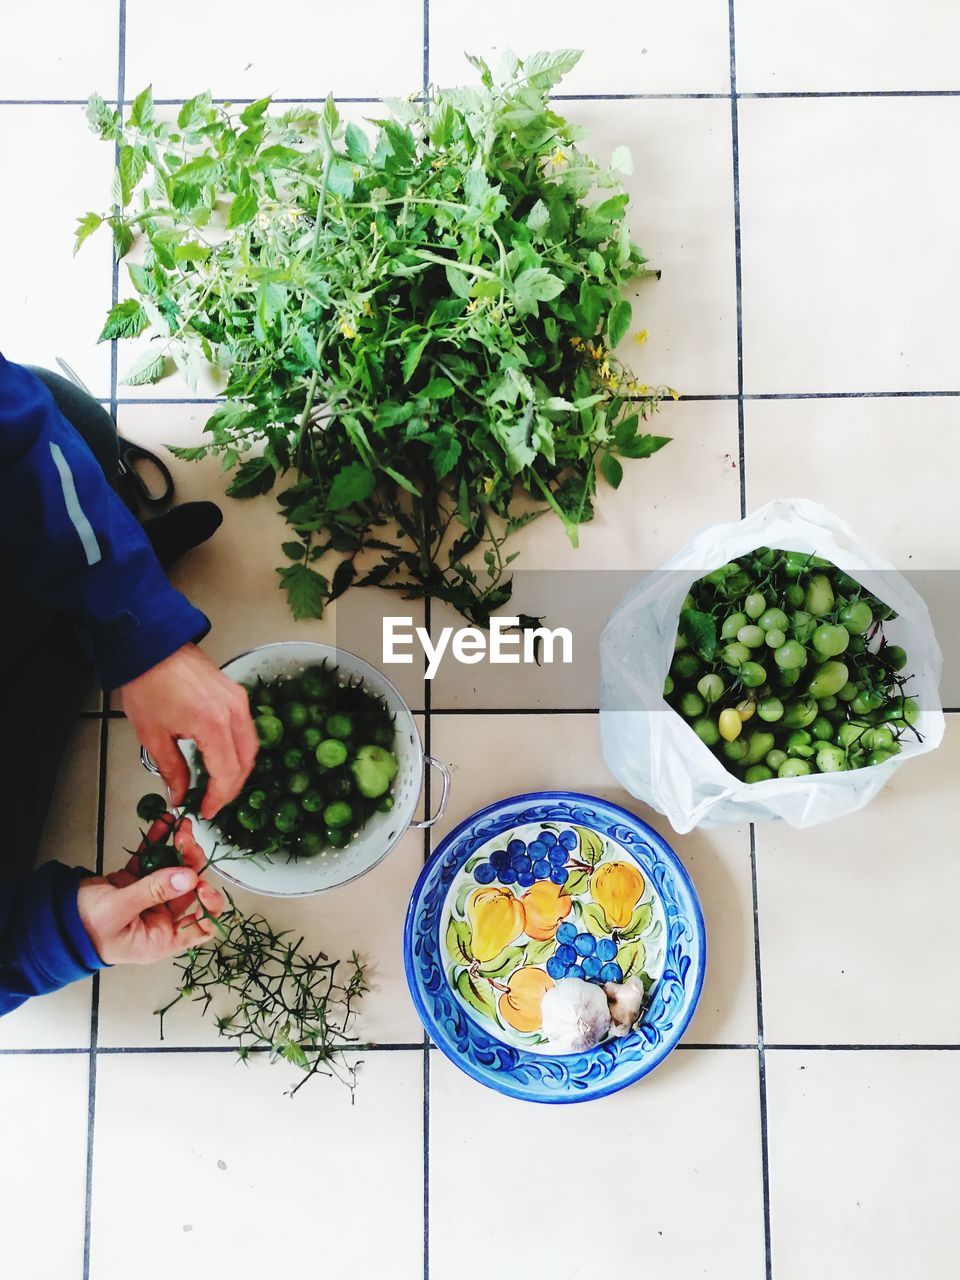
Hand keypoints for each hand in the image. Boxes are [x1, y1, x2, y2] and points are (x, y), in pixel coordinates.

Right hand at [77, 818, 225, 964]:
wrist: (51, 918)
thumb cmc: (82, 926)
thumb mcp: (119, 909)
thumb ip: (154, 891)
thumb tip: (188, 877)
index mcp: (161, 938)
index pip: (201, 925)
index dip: (209, 904)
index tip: (201, 882)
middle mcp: (160, 919)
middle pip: (189, 889)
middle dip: (192, 863)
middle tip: (187, 840)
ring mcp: (149, 898)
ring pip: (173, 871)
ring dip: (179, 848)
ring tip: (180, 826)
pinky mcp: (135, 881)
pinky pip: (153, 860)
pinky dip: (159, 842)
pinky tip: (165, 823)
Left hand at [120, 642, 257, 818]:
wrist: (150, 645)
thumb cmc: (147, 685)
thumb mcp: (153, 735)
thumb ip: (171, 770)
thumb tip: (179, 795)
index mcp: (213, 724)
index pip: (226, 773)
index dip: (218, 798)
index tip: (205, 810)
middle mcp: (233, 712)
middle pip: (245, 761)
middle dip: (231, 787)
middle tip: (212, 802)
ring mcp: (238, 700)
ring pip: (250, 746)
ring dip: (237, 769)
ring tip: (217, 785)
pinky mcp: (236, 693)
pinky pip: (246, 729)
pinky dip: (238, 750)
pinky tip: (221, 758)